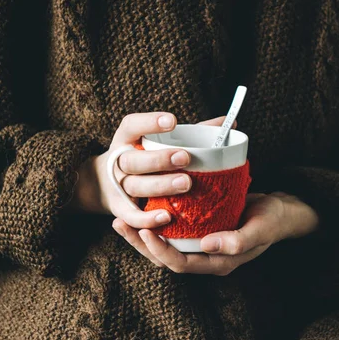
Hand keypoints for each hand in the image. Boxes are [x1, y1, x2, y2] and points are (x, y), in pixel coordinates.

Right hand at [66, 112, 234, 230]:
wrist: (110, 184)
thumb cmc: (148, 159)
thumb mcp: (162, 143)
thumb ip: (192, 134)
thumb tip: (228, 122)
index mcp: (127, 139)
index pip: (132, 126)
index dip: (149, 123)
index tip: (172, 121)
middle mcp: (119, 162)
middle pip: (134, 160)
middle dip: (159, 159)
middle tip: (186, 158)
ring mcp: (118, 186)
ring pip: (135, 186)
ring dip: (160, 186)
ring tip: (185, 184)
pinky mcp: (120, 209)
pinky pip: (131, 215)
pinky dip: (147, 218)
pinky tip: (167, 217)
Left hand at [112, 191, 320, 272]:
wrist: (281, 212)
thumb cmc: (273, 220)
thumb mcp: (262, 229)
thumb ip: (239, 240)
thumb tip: (207, 246)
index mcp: (217, 262)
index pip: (181, 264)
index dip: (160, 251)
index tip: (145, 231)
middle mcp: (204, 256)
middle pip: (164, 257)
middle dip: (140, 243)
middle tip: (120, 223)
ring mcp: (199, 244)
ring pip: (163, 245)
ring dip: (141, 234)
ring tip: (120, 218)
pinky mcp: (198, 229)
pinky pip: (171, 230)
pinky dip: (154, 222)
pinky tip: (141, 207)